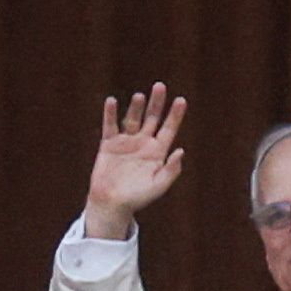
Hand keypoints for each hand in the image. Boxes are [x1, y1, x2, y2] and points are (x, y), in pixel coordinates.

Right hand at [86, 84, 188, 239]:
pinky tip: (112, 102)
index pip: (169, 129)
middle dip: (156, 103)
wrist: (111, 204)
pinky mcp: (109, 144)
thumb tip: (181, 151)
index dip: (175, 115)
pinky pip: (110, 126)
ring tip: (140, 96)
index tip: (181, 100)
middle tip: (160, 86)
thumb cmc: (137, 198)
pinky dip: (110, 114)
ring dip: (136, 107)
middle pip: (152, 118)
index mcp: (157, 152)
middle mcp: (143, 143)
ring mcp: (126, 142)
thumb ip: (170, 170)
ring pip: (132, 119)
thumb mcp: (157, 186)